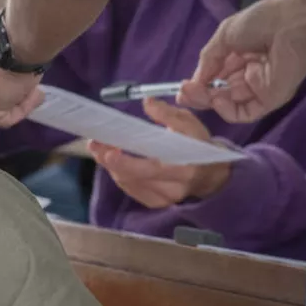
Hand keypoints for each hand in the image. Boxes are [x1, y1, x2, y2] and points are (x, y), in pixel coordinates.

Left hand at [88, 98, 230, 207]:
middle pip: (133, 178)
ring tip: (100, 149)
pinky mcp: (157, 202)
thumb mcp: (189, 124)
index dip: (125, 162)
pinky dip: (120, 175)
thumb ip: (168, 114)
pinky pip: (132, 189)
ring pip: (129, 184)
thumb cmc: (199, 144)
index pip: (149, 168)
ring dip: (111, 167)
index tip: (108, 149)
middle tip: (95, 145)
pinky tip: (113, 162)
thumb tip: (147, 102)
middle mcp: (173, 187)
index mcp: (183, 167)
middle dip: (110, 161)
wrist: (211, 172)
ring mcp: (164, 198)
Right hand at [180, 0, 305, 122]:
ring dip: (208, 101)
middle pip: (219, 92)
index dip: (198, 84)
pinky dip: (228, 111)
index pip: (215, 77)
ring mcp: (259, 88)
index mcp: (239, 56)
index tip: (182, 88)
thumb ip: (208, 58)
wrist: (293, 25)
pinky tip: (218, 100)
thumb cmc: (261, 22)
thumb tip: (195, 80)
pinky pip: (244, 112)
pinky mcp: (270, 100)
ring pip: (228, 103)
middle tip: (183, 94)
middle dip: (199, 95)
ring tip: (195, 94)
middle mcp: (247, 73)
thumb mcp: (225, 34)